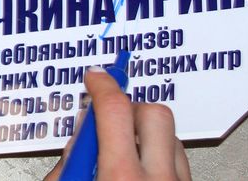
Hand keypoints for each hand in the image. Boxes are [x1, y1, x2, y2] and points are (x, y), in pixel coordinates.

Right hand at [44, 68, 191, 180]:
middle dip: (129, 107)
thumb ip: (67, 169)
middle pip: (153, 114)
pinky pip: (180, 162)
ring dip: (145, 135)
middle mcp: (156, 180)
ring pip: (171, 137)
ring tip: (122, 151)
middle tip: (107, 120)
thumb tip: (74, 149)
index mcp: (120, 178)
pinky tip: (141, 170)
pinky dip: (160, 158)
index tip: (95, 76)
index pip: (114, 110)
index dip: (102, 84)